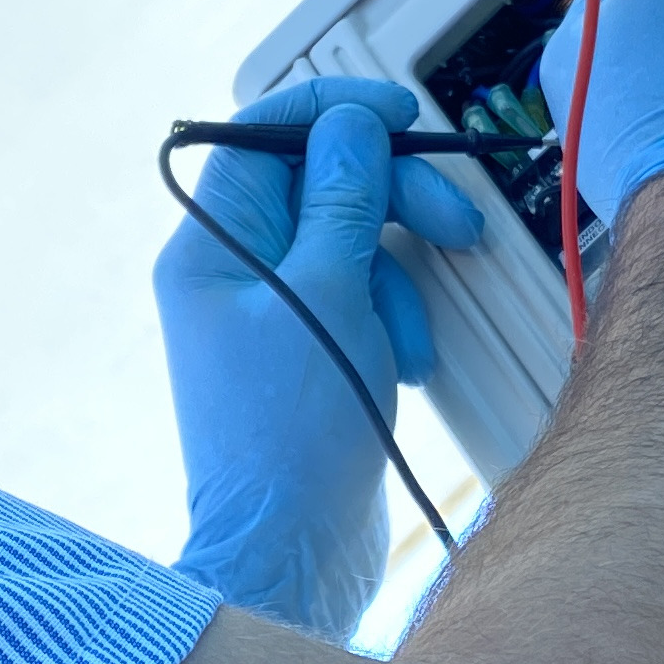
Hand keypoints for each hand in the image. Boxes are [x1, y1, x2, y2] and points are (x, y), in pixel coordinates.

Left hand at [156, 76, 484, 637]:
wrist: (291, 552)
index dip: (336, 111)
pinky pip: (361, 297)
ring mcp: (268, 313)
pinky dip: (394, 320)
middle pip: (322, 184)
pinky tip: (407, 368)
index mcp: (209, 247)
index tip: (401, 113)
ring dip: (400, 279)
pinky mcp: (306, 351)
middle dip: (394, 202)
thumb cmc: (293, 435)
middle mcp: (230, 271)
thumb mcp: (328, 294)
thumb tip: (348, 123)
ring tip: (412, 342)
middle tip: (454, 227)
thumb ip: (342, 197)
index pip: (265, 134)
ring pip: (352, 242)